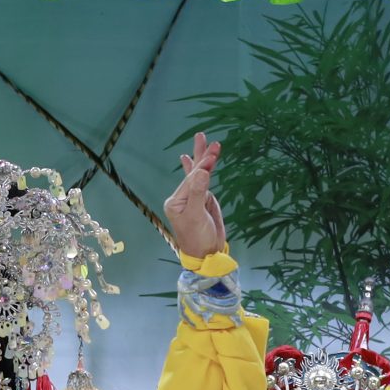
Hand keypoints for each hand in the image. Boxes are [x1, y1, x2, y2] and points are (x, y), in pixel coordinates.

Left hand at [164, 133, 227, 260]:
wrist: (207, 254)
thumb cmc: (197, 238)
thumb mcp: (196, 216)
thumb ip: (198, 193)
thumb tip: (202, 172)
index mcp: (176, 201)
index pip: (191, 179)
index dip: (202, 165)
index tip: (214, 153)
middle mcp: (183, 197)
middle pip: (192, 172)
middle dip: (200, 155)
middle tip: (202, 135)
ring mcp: (194, 197)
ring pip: (199, 174)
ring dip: (203, 158)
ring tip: (203, 139)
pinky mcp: (204, 200)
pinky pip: (203, 181)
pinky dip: (201, 169)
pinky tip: (194, 159)